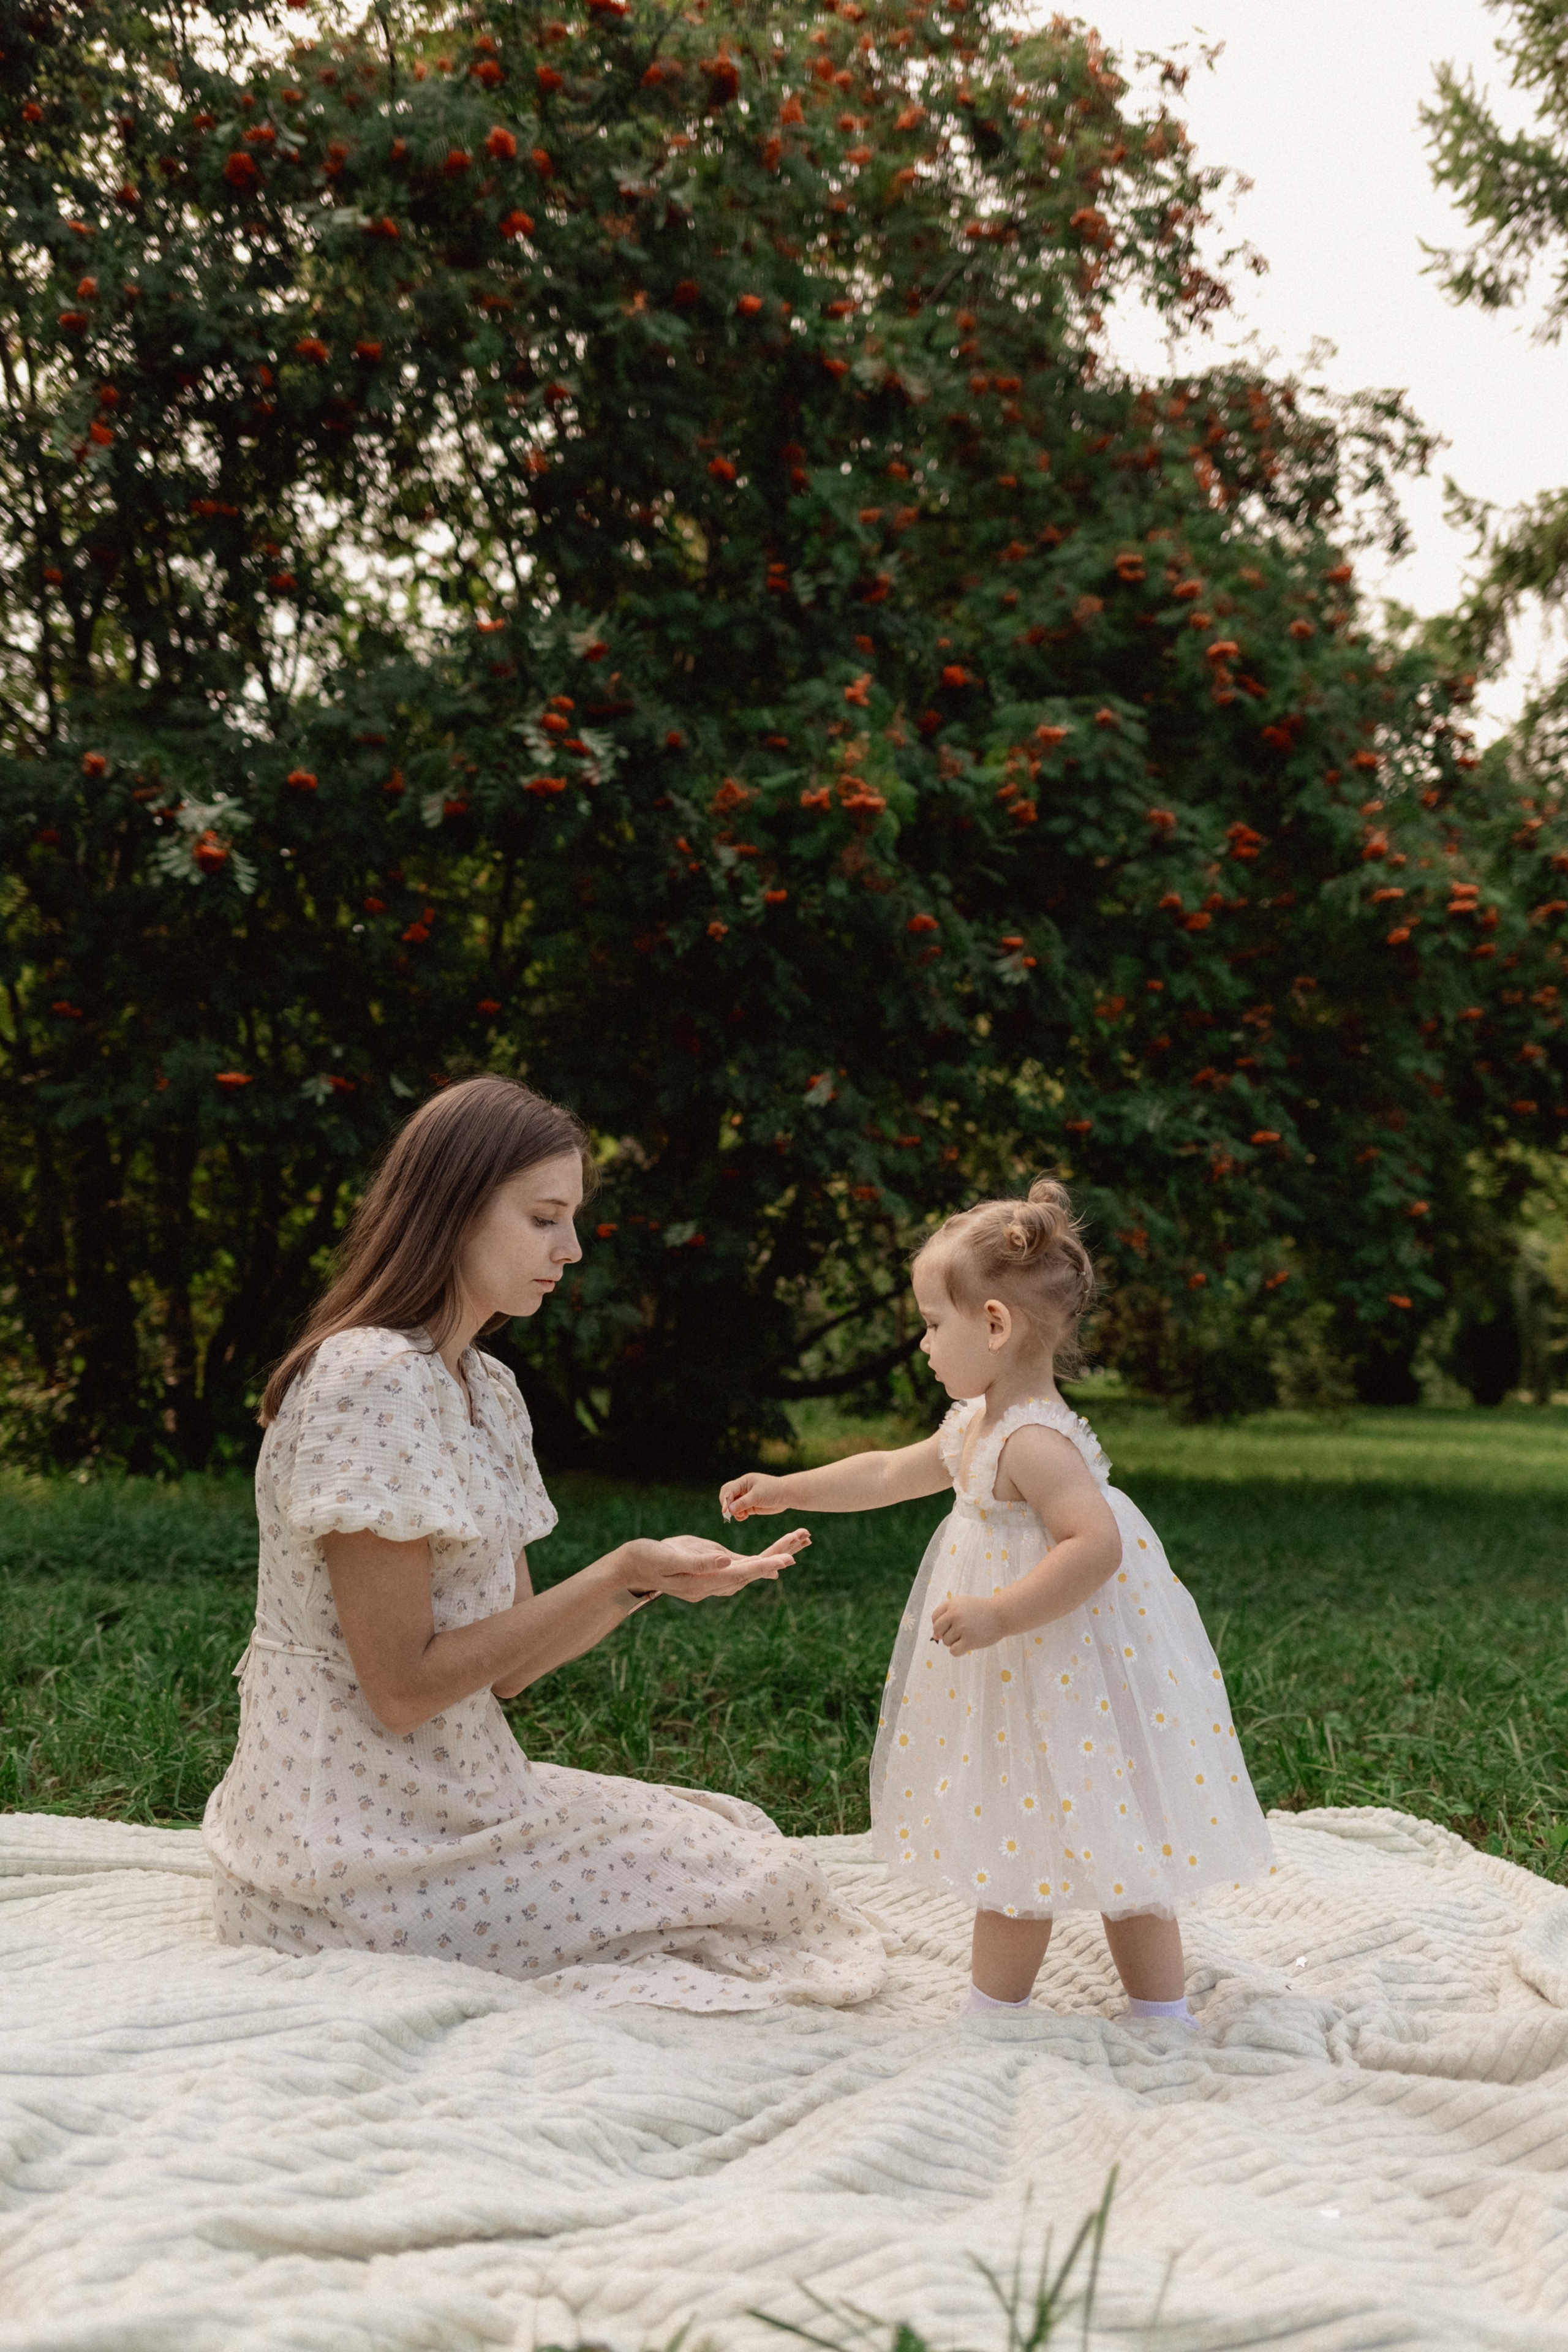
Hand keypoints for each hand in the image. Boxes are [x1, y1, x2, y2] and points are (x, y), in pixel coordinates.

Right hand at [629, 1528, 809, 1600]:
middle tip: (804, 1539)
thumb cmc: (649, 1558)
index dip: (764, 1566)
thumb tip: (727, 1562)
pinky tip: (779, 1552)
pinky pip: (743, 1563)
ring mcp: (716, 1577)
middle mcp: (716, 1583)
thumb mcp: (671, 1557)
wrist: (634, 1566)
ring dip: (776, 1553)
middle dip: (779, 1554)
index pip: (741, 1574)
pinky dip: (762, 1557)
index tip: (786, 1560)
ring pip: (753, 1566)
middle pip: (754, 1569)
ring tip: (801, 1538)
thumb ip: (700, 1562)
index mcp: (706, 1582)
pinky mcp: (715, 1568)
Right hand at [718, 1470, 789, 1521]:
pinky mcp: (750, 1507)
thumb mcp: (757, 1495)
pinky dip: (739, 1515)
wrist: (786, 1496)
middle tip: (728, 1514)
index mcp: (744, 1481)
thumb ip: (743, 1502)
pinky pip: (740, 1512)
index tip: (725, 1510)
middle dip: (726, 1504)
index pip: (729, 1489)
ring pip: (733, 1505)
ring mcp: (746, 1498)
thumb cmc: (773, 1490)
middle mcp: (743, 1489)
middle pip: (728, 1496)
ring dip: (733, 1512)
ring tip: (741, 1515)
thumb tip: (729, 1510)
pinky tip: (743, 1517)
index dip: (725, 1499)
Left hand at [929, 1591, 1002, 1656]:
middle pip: (937, 1630)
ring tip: (968, 1635)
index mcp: (952, 1603)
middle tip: (959, 1632)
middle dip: (945, 1634)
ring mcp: (962, 1627)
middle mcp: (955, 1614)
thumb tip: (934, 1637)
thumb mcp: (962, 1606)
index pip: (934, 1618)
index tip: (951, 1625)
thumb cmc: (980, 1612)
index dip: (940, 1624)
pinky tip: (967, 1645)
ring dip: (955, 1642)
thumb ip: (947, 1617)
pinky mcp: (969, 1640)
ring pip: (946, 1642)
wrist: (1002, 1614)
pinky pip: (953, 1651)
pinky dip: (958, 1651)